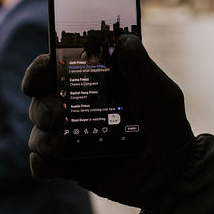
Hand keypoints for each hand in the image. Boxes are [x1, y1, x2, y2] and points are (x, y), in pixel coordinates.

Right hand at [23, 33, 213, 213]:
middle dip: (42, 106)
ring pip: (38, 133)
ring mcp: (72, 139)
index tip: (39, 76)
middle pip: (42, 100)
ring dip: (41, 136)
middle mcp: (77, 109)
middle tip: (56, 116)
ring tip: (58, 145)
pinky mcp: (72, 167)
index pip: (56, 69)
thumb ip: (143, 69)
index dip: (40, 70)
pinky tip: (47, 164)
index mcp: (94, 85)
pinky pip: (43, 165)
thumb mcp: (162, 96)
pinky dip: (40, 164)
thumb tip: (124, 39)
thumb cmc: (170, 128)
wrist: (174, 174)